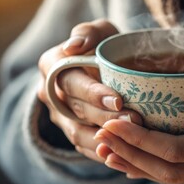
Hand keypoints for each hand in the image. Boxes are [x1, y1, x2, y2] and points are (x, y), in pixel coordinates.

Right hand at [37, 19, 141, 161]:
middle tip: (133, 119)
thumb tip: (73, 46)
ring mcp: (59, 114)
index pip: (70, 80)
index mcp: (51, 64)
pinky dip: (99, 150)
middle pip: (76, 108)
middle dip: (105, 116)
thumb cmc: (104, 45)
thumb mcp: (99, 31)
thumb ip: (88, 33)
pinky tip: (120, 152)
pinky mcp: (70, 130)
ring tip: (130, 137)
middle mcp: (50, 92)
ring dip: (104, 136)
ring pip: (78, 131)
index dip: (93, 92)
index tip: (118, 99)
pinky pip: (82, 146)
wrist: (104, 67)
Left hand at [94, 69, 183, 183]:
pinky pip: (178, 174)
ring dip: (135, 164)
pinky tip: (130, 161)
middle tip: (100, 134)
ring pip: (169, 176)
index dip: (142, 140)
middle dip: (130, 153)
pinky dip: (150, 168)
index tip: (114, 123)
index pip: (178, 150)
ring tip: (105, 149)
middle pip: (167, 169)